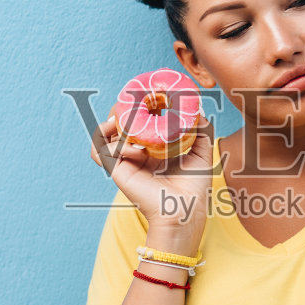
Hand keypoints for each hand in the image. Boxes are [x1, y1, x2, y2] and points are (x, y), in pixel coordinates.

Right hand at [88, 103, 213, 247]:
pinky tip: (135, 148)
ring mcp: (125, 161)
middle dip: (122, 108)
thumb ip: (201, 130)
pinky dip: (113, 144)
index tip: (148, 95)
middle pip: (117, 123)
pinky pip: (103, 151)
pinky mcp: (118, 171)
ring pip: (103, 135)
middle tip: (136, 102)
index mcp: (151, 149)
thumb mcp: (201, 152)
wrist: (185, 210)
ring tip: (124, 119)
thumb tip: (199, 111)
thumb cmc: (194, 187)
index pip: (137, 121)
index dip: (138, 106)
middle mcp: (135, 153)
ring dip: (111, 122)